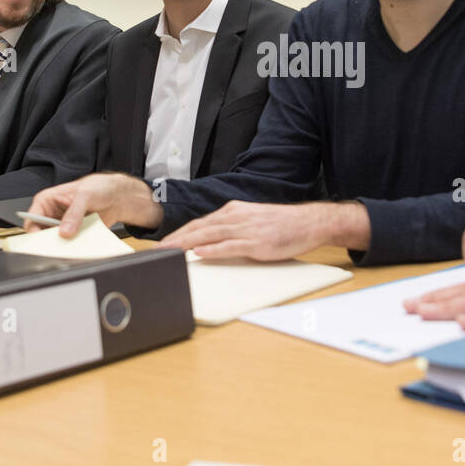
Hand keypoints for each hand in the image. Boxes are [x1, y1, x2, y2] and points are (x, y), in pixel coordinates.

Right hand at [28, 173, 159, 237]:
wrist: (116, 196)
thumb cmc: (98, 187)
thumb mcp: (85, 195)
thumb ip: (74, 213)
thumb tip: (65, 231)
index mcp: (47, 201)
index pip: (32, 220)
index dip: (35, 232)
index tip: (44, 241)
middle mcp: (51, 215)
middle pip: (42, 235)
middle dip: (49, 242)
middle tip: (60, 246)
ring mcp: (62, 227)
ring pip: (56, 243)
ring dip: (63, 247)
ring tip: (74, 245)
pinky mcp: (74, 236)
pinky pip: (70, 246)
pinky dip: (75, 248)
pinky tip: (82, 247)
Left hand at [159, 201, 358, 260]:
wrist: (307, 222)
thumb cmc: (281, 224)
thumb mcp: (251, 221)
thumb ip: (230, 229)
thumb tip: (207, 241)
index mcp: (233, 211)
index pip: (200, 223)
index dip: (179, 233)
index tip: (162, 243)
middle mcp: (236, 217)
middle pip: (199, 228)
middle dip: (176, 239)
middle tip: (156, 250)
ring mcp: (246, 229)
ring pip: (209, 235)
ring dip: (187, 243)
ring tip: (170, 252)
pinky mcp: (256, 242)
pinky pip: (230, 246)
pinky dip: (213, 249)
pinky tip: (200, 253)